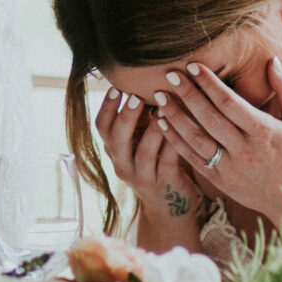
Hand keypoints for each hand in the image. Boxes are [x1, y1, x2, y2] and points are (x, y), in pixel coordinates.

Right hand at [95, 87, 200, 242]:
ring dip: (152, 129)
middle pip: (117, 139)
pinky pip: (168, 161)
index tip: (115, 88)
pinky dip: (172, 143)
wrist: (170, 207)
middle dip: (125, 117)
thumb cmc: (156, 161)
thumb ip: (138, 118)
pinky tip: (179, 128)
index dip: (106, 108)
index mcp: (115, 150)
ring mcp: (143, 177)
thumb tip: (142, 75)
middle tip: (135, 97)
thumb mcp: (140, 141)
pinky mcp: (165, 184)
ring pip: (143, 152)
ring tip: (161, 109)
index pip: (101, 127)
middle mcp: (123, 164)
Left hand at [154, 58, 281, 223]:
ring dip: (175, 117)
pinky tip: (163, 124)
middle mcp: (245, 151)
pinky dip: (176, 141)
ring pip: (196, 140)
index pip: (230, 103)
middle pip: (209, 118)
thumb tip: (272, 60)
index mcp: (264, 132)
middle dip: (187, 94)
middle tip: (169, 75)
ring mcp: (231, 168)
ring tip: (159, 97)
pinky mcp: (221, 182)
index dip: (210, 83)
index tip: (194, 66)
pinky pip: (193, 160)